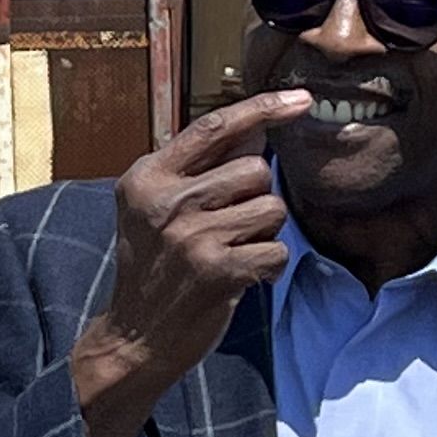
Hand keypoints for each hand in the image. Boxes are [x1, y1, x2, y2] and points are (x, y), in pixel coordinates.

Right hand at [73, 90, 311, 436]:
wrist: (136, 336)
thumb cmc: (154, 266)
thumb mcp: (155, 209)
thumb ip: (200, 169)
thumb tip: (258, 132)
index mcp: (148, 176)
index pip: (213, 127)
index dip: (262, 108)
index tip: (301, 100)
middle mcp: (166, 201)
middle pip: (256, 170)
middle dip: (257, 197)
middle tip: (230, 226)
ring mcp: (191, 236)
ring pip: (272, 209)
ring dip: (265, 232)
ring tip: (232, 251)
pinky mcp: (217, 271)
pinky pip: (277, 250)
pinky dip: (269, 265)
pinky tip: (242, 276)